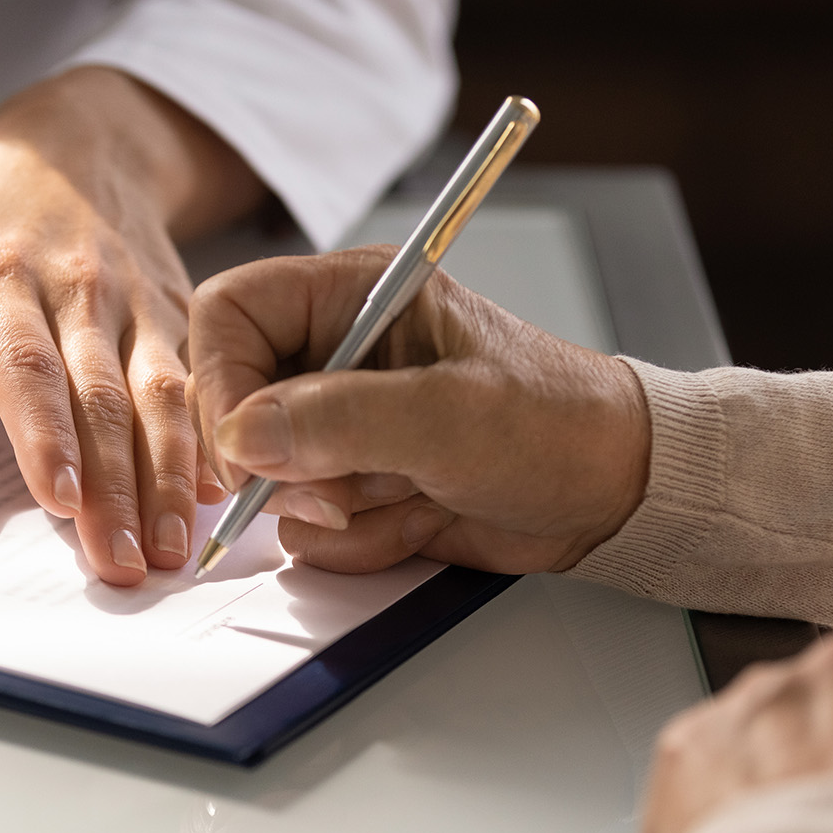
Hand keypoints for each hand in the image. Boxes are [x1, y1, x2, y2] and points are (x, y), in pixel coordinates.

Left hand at [0, 66, 261, 586]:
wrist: (78, 143)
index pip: (26, 363)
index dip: (45, 432)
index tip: (57, 497)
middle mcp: (81, 291)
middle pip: (103, 399)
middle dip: (117, 487)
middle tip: (120, 564)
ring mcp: (138, 305)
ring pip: (162, 399)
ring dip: (169, 480)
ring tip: (169, 551)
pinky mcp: (178, 318)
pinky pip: (198, 386)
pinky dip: (209, 445)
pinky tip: (214, 503)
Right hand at [186, 246, 650, 572]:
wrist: (611, 492)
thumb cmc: (556, 424)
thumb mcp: (451, 416)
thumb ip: (342, 420)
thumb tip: (246, 436)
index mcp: (353, 293)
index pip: (230, 316)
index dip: (221, 382)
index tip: (249, 449)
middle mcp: (335, 353)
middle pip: (235, 407)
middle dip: (288, 467)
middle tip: (343, 492)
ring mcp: (342, 424)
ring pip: (270, 479)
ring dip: (338, 508)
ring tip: (414, 490)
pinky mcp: (353, 482)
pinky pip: (309, 527)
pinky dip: (361, 539)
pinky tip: (422, 513)